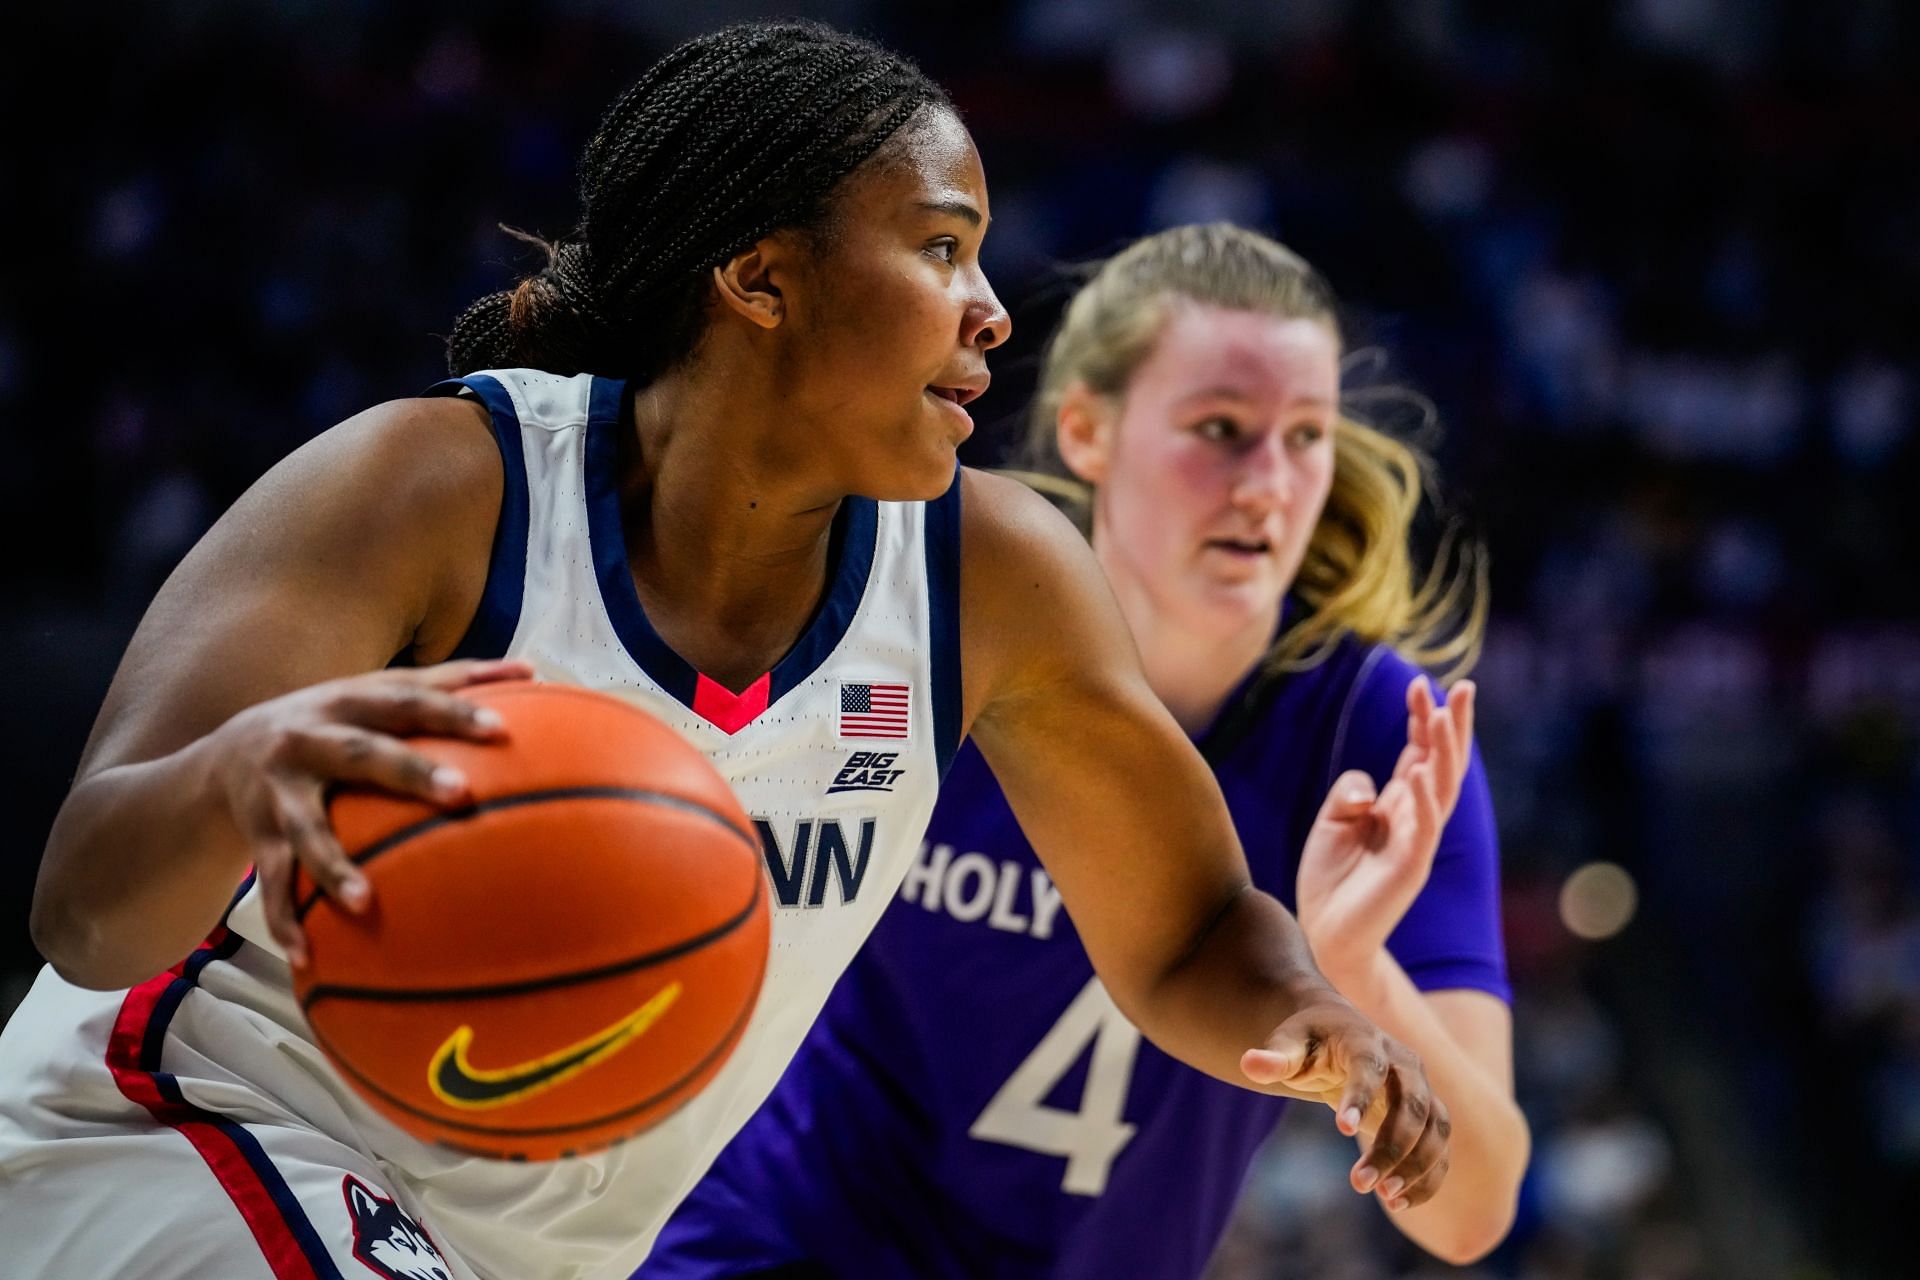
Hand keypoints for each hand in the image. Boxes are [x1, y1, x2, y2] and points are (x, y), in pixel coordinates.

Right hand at [207, 658, 532, 964]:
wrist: (226, 755)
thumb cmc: (332, 723)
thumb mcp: (377, 693)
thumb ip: (450, 681)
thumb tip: (533, 670)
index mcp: (348, 702)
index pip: (407, 699)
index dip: (451, 710)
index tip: (500, 729)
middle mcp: (308, 739)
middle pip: (361, 755)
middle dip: (408, 772)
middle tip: (459, 793)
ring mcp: (278, 790)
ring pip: (306, 830)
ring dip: (332, 867)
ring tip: (364, 902)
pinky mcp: (257, 834)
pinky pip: (272, 882)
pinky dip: (284, 920)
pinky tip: (305, 955)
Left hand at [1242, 992, 1450, 1210]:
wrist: (1341, 1036)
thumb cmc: (1310, 1043)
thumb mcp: (1289, 1045)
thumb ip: (1273, 1058)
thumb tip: (1248, 1065)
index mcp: (1367, 1041)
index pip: (1370, 1067)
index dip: (1360, 1096)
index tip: (1342, 1129)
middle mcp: (1404, 1064)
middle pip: (1412, 1105)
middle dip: (1392, 1145)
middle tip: (1361, 1183)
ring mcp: (1422, 1089)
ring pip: (1435, 1129)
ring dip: (1417, 1165)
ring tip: (1386, 1196)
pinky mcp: (1428, 1117)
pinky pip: (1440, 1149)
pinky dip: (1428, 1177)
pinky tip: (1400, 1202)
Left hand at [1295, 677, 1474, 981]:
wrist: (1324, 931)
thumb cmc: (1331, 876)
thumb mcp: (1332, 821)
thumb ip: (1349, 792)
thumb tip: (1370, 783)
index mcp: (1398, 803)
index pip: (1419, 752)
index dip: (1421, 719)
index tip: (1419, 684)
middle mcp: (1414, 817)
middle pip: (1442, 763)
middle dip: (1452, 725)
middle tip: (1461, 687)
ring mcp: (1416, 841)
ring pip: (1441, 790)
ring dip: (1444, 753)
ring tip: (1444, 716)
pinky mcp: (1410, 868)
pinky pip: (1423, 830)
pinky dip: (1423, 801)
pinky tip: (1420, 773)